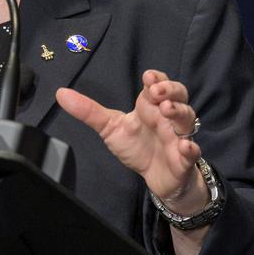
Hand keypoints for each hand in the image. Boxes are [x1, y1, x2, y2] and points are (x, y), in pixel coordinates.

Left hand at [56, 70, 207, 214]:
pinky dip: (190, 148)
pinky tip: (185, 146)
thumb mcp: (110, 127)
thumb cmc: (137, 147)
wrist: (155, 177)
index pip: (159, 84)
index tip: (147, 77)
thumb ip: (88, 111)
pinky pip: (192, 152)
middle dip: (171, 90)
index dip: (157, 79)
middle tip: (156, 92)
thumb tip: (60, 93)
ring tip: (167, 110)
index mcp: (150, 106)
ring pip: (187, 118)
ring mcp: (178, 136)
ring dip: (179, 112)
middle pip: (179, 95)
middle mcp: (167, 118)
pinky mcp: (183, 159)